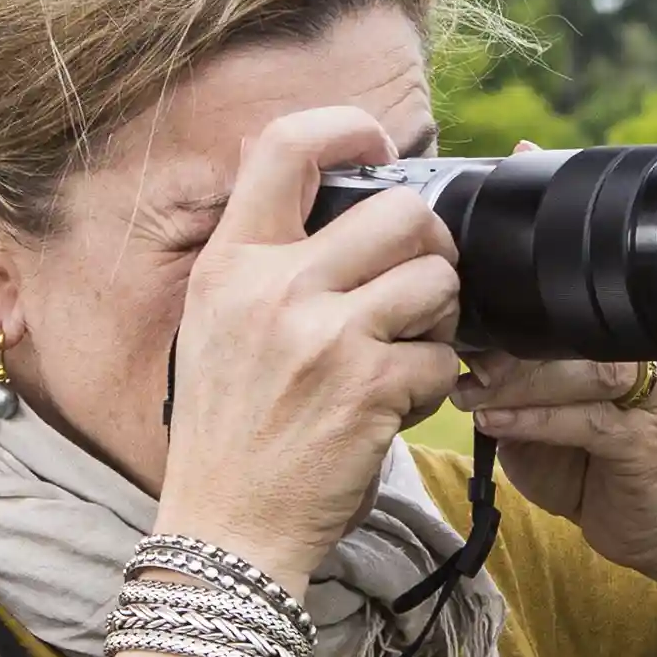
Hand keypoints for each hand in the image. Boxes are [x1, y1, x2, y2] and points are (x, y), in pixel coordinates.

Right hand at [155, 107, 461, 580]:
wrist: (225, 528)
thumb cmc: (229, 433)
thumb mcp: (214, 326)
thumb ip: (261, 260)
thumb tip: (309, 180)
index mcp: (230, 265)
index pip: (284, 146)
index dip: (347, 128)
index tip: (379, 147)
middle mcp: (273, 289)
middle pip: (400, 211)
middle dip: (430, 246)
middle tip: (422, 283)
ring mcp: (324, 337)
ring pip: (437, 279)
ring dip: (440, 317)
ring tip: (409, 349)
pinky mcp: (369, 388)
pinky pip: (441, 357)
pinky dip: (433, 385)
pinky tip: (396, 406)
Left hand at [458, 351, 656, 572]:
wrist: (651, 527)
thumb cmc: (591, 471)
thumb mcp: (537, 429)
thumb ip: (512, 398)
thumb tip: (461, 369)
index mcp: (616, 347)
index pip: (559, 326)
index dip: (505, 332)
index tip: (457, 343)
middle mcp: (642, 363)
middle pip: (575, 342)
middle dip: (510, 357)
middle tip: (462, 372)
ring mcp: (651, 401)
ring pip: (587, 375)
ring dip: (522, 387)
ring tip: (475, 400)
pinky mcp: (649, 443)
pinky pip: (589, 422)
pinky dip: (537, 421)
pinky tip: (498, 424)